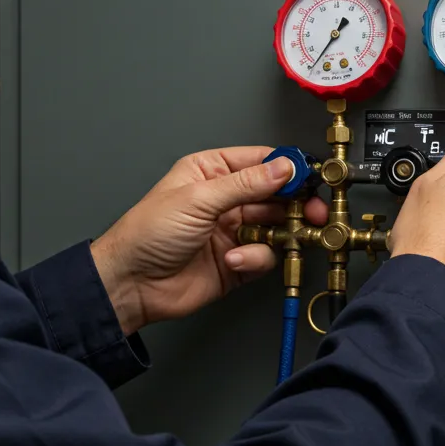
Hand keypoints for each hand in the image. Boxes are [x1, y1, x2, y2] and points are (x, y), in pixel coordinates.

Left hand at [91, 148, 328, 334]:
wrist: (131, 284)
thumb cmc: (148, 233)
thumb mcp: (198, 199)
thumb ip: (246, 184)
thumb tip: (283, 167)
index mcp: (212, 172)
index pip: (260, 161)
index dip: (287, 167)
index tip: (311, 176)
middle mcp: (226, 199)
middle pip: (276, 194)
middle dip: (296, 203)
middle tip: (313, 212)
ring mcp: (233, 230)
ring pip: (276, 225)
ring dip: (278, 233)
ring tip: (276, 237)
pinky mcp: (237, 262)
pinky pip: (264, 255)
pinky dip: (254, 259)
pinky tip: (233, 261)